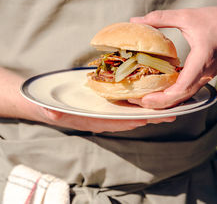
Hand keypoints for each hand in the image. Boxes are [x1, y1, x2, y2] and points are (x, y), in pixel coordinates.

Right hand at [37, 107, 175, 132]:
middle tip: (171, 114)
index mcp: (90, 120)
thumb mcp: (46, 107)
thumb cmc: (48, 105)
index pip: (114, 122)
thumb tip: (52, 113)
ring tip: (169, 105)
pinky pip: (125, 104)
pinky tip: (151, 94)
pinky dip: (139, 101)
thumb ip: (50, 111)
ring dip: (148, 109)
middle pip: (128, 119)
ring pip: (130, 112)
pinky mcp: (104, 103)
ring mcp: (103, 111)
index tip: (146, 120)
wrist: (45, 103)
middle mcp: (100, 118)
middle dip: (148, 117)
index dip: (130, 121)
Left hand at [129, 4, 216, 108]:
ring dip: (165, 102)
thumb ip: (160, 18)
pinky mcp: (204, 77)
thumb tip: (134, 20)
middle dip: (160, 103)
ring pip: (185, 96)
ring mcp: (206, 77)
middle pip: (182, 96)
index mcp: (203, 58)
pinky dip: (172, 96)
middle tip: (137, 102)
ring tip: (143, 101)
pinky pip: (187, 91)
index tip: (146, 98)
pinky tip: (157, 93)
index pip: (184, 84)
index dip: (165, 95)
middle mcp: (206, 72)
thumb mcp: (186, 15)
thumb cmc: (216, 19)